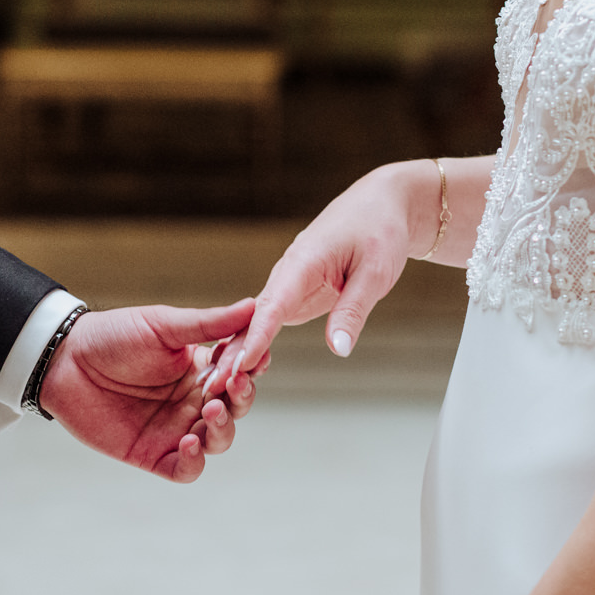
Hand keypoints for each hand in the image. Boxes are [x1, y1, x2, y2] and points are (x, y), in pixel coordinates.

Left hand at [39, 299, 257, 481]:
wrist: (64, 361)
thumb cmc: (113, 337)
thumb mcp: (163, 325)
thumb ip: (208, 324)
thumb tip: (252, 307)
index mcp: (201, 368)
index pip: (242, 372)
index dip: (252, 369)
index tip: (254, 359)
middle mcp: (193, 400)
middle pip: (236, 409)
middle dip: (241, 398)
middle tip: (232, 385)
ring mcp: (175, 428)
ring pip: (219, 440)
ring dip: (223, 429)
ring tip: (210, 411)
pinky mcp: (154, 454)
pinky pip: (186, 469)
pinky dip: (195, 461)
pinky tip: (189, 442)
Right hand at [205, 161, 442, 395]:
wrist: (379, 207)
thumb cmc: (379, 232)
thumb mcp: (375, 272)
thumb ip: (353, 311)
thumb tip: (337, 349)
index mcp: (303, 261)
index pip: (274, 305)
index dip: (256, 336)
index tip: (240, 363)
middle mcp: (287, 273)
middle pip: (254, 317)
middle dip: (234, 351)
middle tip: (215, 386)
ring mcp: (288, 284)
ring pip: (256, 322)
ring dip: (236, 352)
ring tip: (216, 387)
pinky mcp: (294, 294)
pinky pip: (268, 322)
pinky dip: (252, 344)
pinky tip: (238, 371)